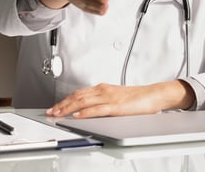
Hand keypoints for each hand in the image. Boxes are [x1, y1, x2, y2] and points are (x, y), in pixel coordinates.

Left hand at [45, 80, 194, 117]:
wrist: (154, 94)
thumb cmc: (138, 97)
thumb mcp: (116, 97)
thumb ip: (102, 101)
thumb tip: (89, 108)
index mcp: (102, 88)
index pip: (78, 93)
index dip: (64, 100)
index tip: (54, 106)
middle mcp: (103, 91)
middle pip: (77, 97)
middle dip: (61, 105)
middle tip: (50, 112)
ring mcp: (109, 98)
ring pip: (83, 102)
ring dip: (68, 108)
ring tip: (57, 114)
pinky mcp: (116, 107)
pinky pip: (97, 109)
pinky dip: (85, 112)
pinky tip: (77, 116)